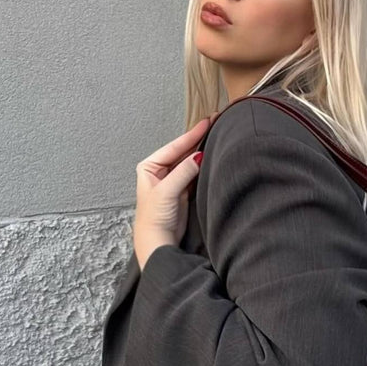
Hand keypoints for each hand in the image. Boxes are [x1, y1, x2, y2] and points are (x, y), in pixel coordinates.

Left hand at [133, 113, 217, 261]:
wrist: (158, 242)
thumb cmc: (153, 219)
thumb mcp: (167, 191)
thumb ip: (183, 172)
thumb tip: (198, 155)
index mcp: (149, 166)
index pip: (174, 146)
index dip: (191, 134)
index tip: (206, 122)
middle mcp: (160, 171)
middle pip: (183, 151)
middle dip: (198, 139)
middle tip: (215, 123)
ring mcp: (172, 180)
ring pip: (190, 161)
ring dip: (202, 150)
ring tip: (217, 135)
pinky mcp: (183, 190)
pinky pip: (195, 172)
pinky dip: (204, 164)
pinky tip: (213, 156)